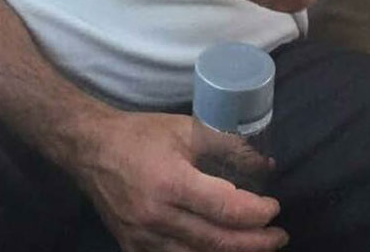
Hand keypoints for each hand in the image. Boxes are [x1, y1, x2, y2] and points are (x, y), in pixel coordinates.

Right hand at [76, 111, 287, 251]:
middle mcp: (157, 217)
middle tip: (278, 237)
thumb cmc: (141, 136)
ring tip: (256, 246)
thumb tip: (265, 165)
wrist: (90, 150)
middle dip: (254, 243)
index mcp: (171, 183)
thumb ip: (227, 146)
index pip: (225, 208)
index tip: (274, 208)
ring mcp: (143, 238)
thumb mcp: (187, 130)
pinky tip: (220, 251)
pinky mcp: (132, 248)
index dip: (256, 213)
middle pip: (216, 242)